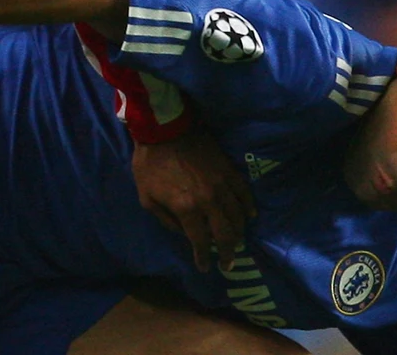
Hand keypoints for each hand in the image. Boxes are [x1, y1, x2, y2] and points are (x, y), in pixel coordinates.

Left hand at [131, 125, 256, 272]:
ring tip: (237, 241)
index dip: (204, 258)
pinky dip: (249, 207)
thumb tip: (183, 233)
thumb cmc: (150, 164)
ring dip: (239, 233)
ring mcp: (222, 186)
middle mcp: (208, 201)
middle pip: (225, 234)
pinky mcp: (229, 171)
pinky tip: (250, 215)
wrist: (164, 129)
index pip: (200, 242)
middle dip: (228, 253)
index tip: (205, 267)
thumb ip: (166, 220)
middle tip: (228, 263)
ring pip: (238, 217)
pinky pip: (245, 194)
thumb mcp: (147, 197)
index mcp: (186, 209)